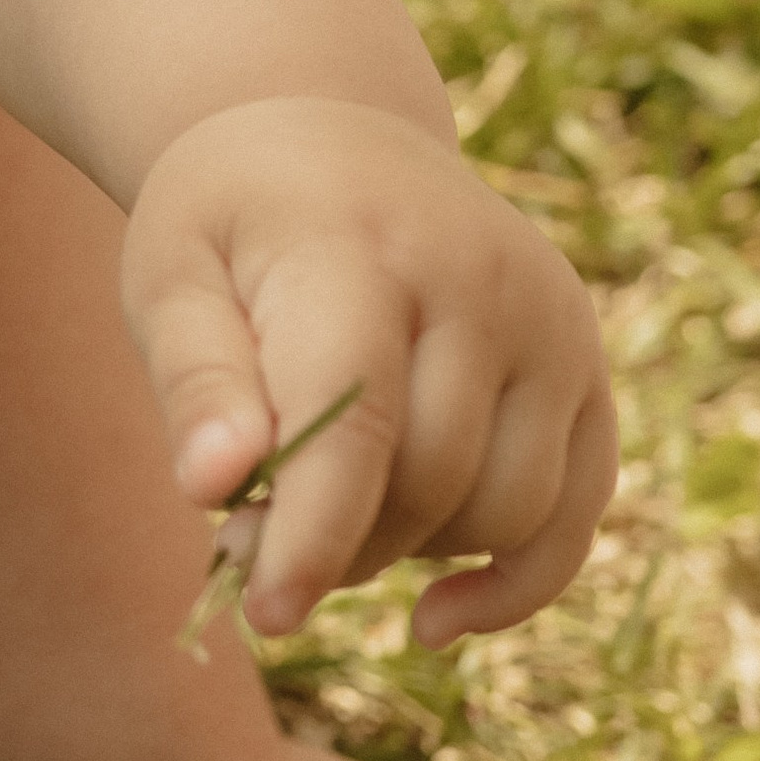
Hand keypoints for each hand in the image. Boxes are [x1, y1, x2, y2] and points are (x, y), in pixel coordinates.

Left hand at [121, 97, 615, 643]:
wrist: (333, 143)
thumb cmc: (233, 229)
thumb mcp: (171, 279)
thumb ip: (195, 380)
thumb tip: (212, 485)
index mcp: (363, 248)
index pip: (356, 418)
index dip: (314, 533)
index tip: (266, 616)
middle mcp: (484, 279)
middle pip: (432, 478)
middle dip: (339, 543)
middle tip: (246, 537)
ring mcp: (552, 321)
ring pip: (507, 510)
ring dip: (410, 554)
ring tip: (322, 514)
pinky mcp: (587, 367)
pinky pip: (575, 516)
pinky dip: (512, 584)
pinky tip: (433, 617)